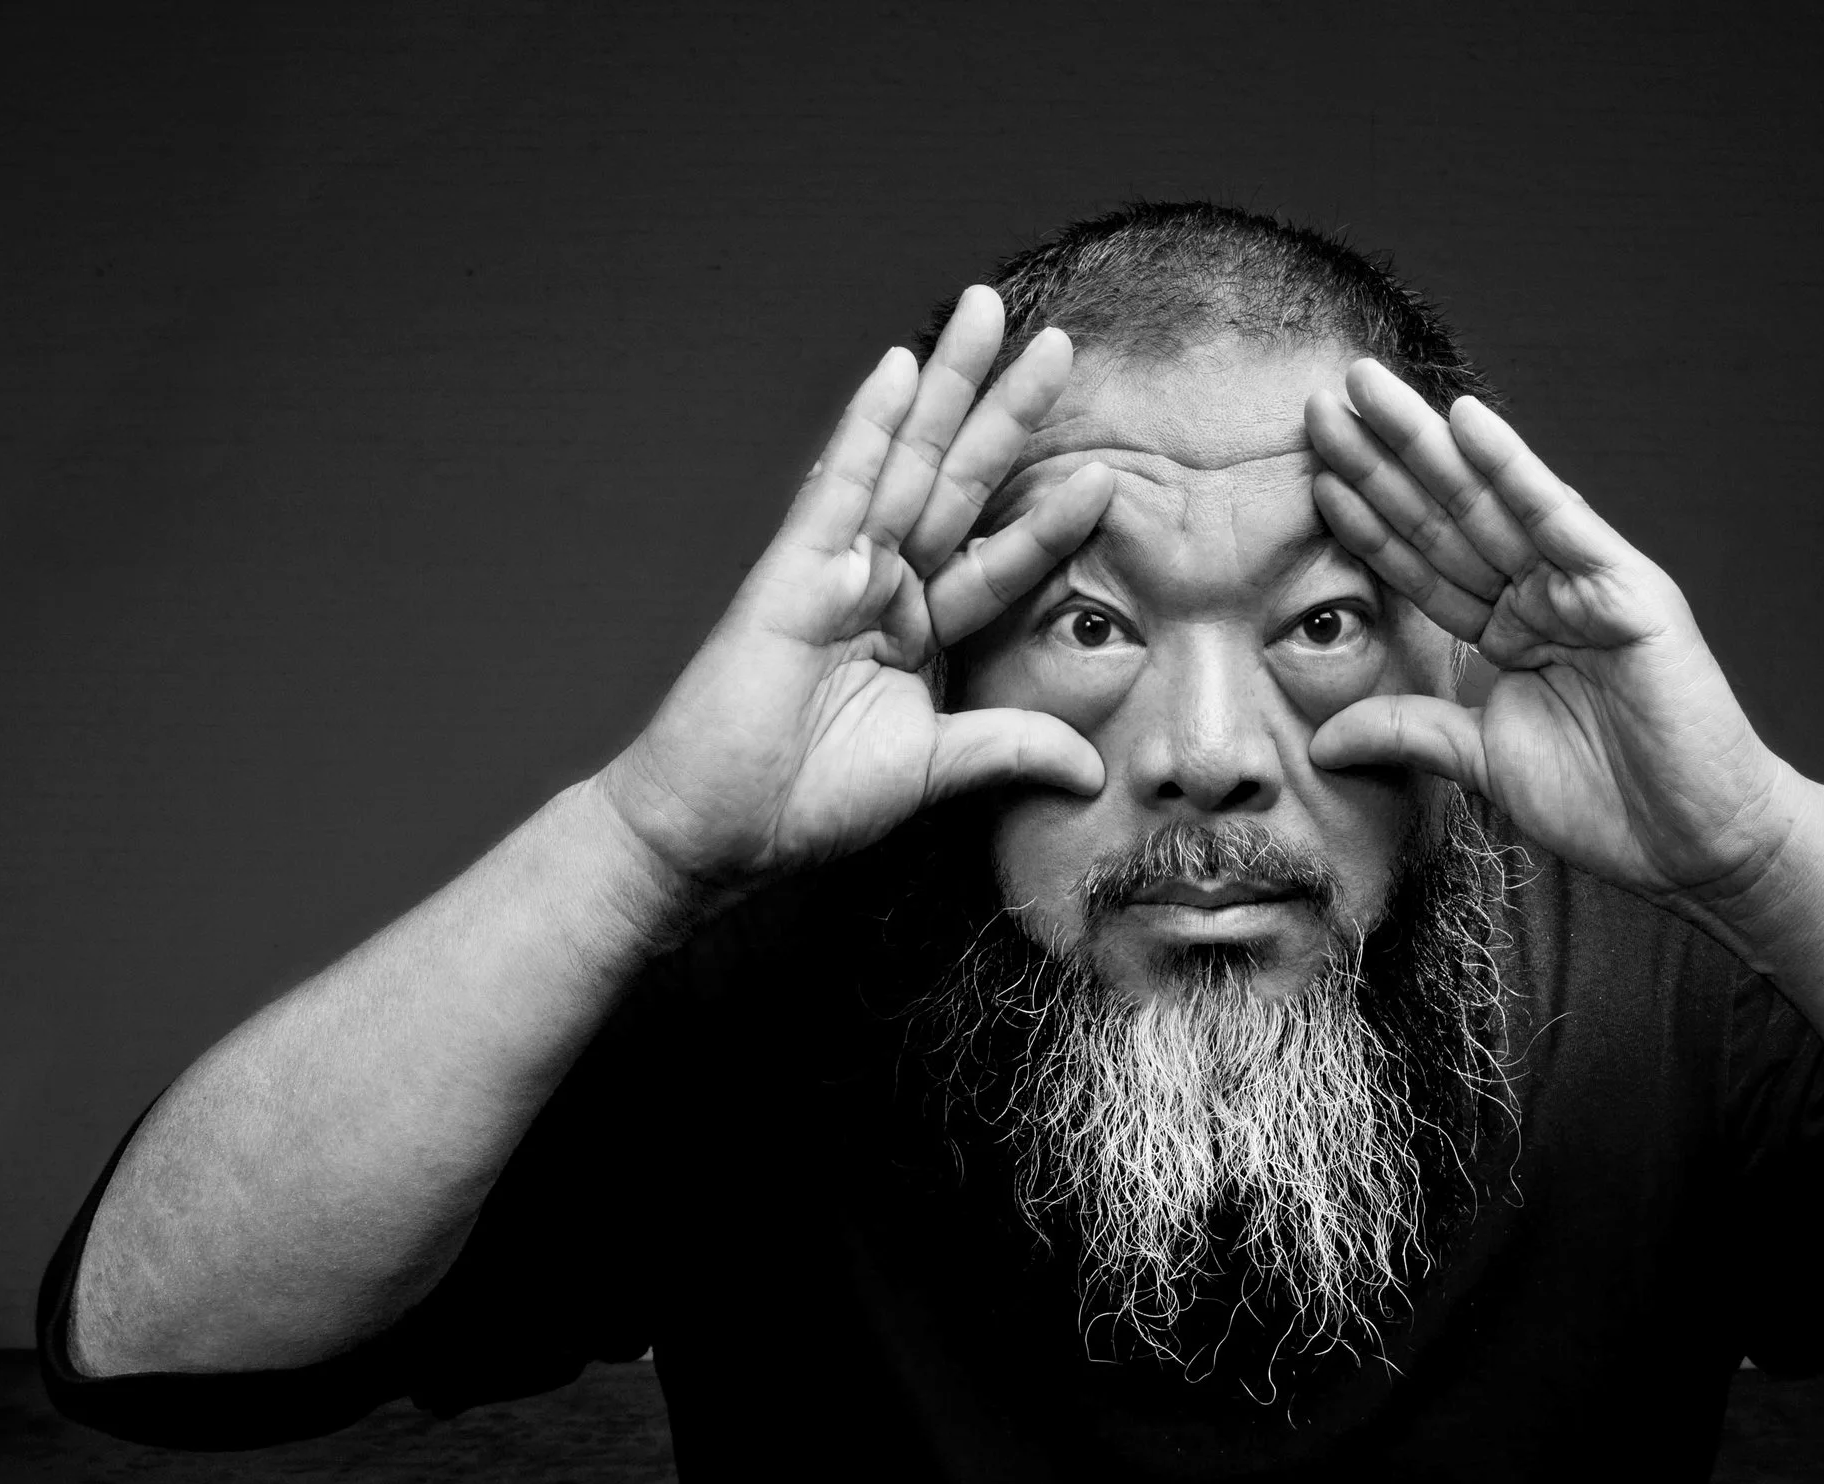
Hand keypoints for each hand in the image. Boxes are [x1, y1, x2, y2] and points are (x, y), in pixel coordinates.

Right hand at [597, 288, 1115, 888]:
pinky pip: (839, 488)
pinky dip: (867, 427)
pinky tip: (897, 368)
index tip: (1108, 477)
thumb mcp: (933, 771)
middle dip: (1007, 410)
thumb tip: (1093, 773)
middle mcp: (883, 585)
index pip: (1000, 560)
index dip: (1051, 520)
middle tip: (1061, 342)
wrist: (715, 831)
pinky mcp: (791, 572)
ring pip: (906, 463)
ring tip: (986, 312)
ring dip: (946, 387)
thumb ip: (1011, 750)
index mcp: (919, 629)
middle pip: (961, 483)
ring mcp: (837, 570)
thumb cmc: (805, 800)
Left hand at [1304, 360, 1803, 910]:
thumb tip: (1319, 743)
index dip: (1369, 518)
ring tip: (1366, 387)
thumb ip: (1408, 731)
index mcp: (1509, 627)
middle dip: (1381, 459)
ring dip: (1426, 443)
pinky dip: (1515, 469)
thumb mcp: (1481, 761)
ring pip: (1489, 502)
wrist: (1694, 843)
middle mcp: (1542, 592)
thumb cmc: (1606, 801)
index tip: (1313, 472)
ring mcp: (1584, 583)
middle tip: (1319, 400)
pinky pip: (1559, 519)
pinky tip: (1467, 421)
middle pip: (1445, 516)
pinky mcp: (1626, 588)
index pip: (1423, 562)